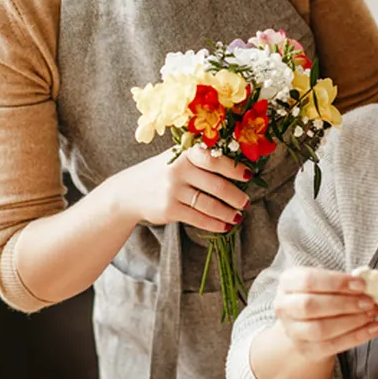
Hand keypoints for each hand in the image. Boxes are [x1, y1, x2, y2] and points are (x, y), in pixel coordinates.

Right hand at [106, 146, 250, 233]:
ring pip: (209, 204)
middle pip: (215, 184)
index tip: (249, 175)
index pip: (213, 158)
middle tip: (246, 202)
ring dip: (228, 212)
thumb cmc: (161, 172)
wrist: (128, 192)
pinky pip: (198, 218)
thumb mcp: (175, 157)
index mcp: (184, 152)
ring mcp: (172, 190)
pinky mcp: (169, 209)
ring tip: (239, 216)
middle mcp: (178, 169)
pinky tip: (224, 226)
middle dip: (235, 195)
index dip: (234, 167)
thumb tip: (237, 163)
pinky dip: (214, 224)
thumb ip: (199, 157)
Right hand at [273, 267, 377, 361]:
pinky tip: (373, 329)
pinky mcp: (306, 349)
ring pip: (320, 329)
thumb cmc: (321, 294)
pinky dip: (356, 337)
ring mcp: (293, 331)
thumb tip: (368, 282)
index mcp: (287, 282)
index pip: (308, 280)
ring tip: (372, 314)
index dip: (337, 282)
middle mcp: (284, 307)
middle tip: (369, 302)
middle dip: (344, 304)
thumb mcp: (325, 281)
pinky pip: (332, 346)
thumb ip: (342, 281)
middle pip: (311, 306)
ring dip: (352, 322)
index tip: (361, 284)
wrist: (307, 321)